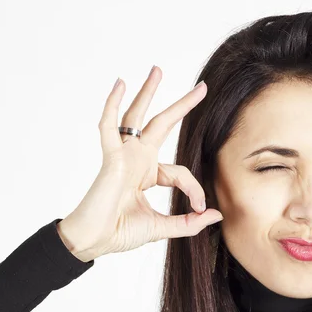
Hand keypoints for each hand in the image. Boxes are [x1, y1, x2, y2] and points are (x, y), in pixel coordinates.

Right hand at [57, 67, 222, 261]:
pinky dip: (112, 104)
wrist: (94, 242)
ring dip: (147, 92)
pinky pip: (109, 125)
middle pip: (162, 125)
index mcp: (147, 174)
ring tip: (157, 70)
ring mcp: (123, 155)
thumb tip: (217, 216)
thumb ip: (189, 222)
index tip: (200, 207)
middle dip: (182, 105)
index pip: (180, 173)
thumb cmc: (120, 232)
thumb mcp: (163, 227)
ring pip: (137, 116)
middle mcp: (136, 159)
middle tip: (201, 88)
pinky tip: (120, 84)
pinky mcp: (110, 157)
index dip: (195, 189)